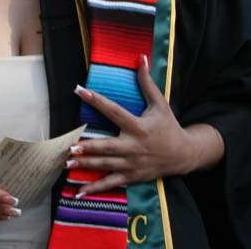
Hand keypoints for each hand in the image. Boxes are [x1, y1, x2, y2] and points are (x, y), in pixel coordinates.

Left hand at [68, 56, 223, 195]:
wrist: (184, 155)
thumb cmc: (168, 126)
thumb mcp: (160, 103)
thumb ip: (147, 82)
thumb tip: (140, 58)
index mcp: (138, 126)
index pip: (113, 111)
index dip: (97, 100)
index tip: (80, 90)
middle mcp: (133, 146)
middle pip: (107, 146)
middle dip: (89, 147)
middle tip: (70, 145)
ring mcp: (131, 164)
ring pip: (105, 165)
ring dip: (86, 164)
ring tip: (66, 163)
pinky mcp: (131, 176)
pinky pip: (110, 183)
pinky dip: (94, 188)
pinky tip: (78, 191)